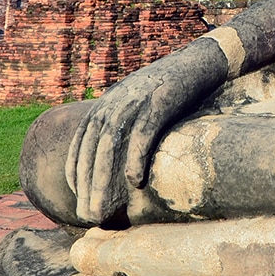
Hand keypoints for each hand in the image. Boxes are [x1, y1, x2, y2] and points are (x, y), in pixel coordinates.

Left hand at [63, 39, 228, 225]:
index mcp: (108, 101)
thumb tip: (114, 155)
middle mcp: (117, 100)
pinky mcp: (161, 101)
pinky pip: (144, 133)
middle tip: (87, 213)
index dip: (76, 166)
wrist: (199, 62)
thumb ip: (122, 121)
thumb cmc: (170, 88)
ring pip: (112, 143)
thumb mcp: (138, 100)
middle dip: (88, 181)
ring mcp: (137, 100)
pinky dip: (136, 157)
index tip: (75, 193)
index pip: (82, 138)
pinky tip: (135, 182)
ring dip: (104, 178)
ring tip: (103, 207)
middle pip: (94, 145)